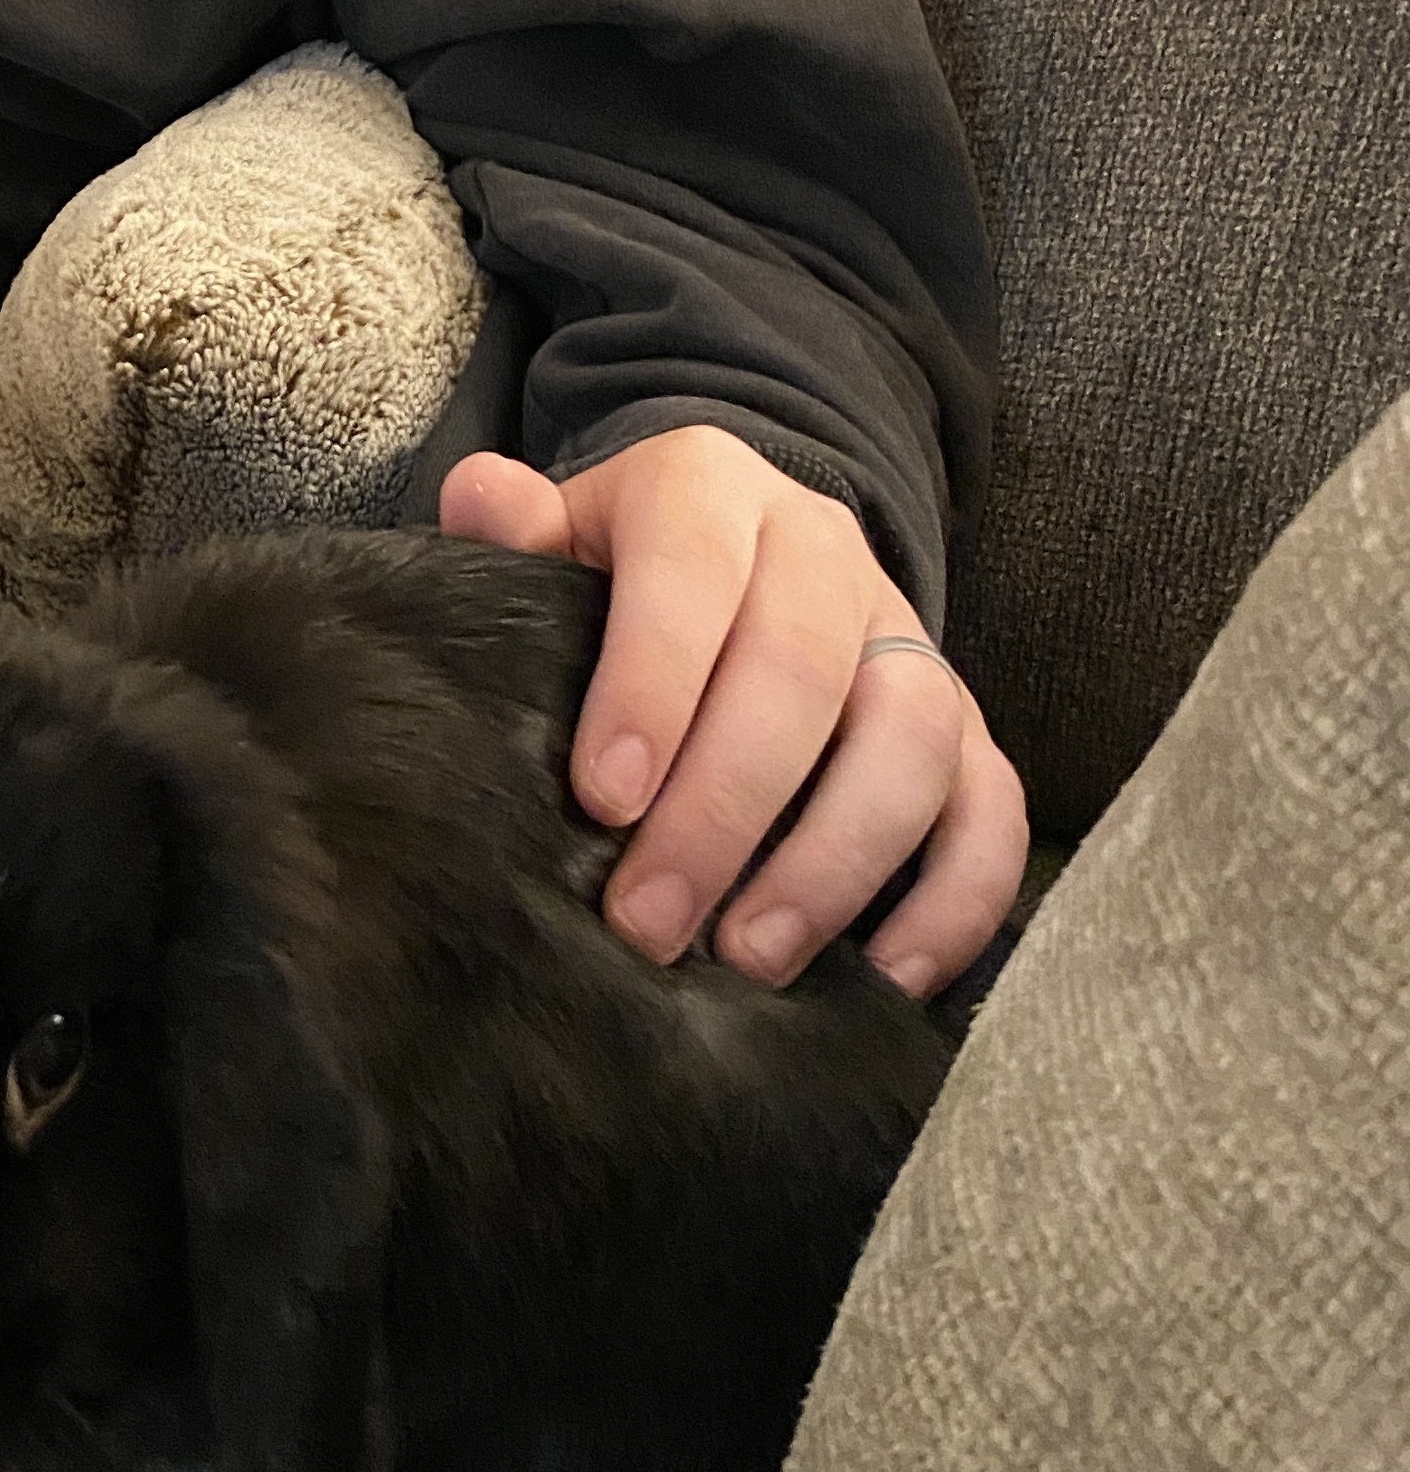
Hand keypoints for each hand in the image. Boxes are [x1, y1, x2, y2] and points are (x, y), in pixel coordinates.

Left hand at [438, 427, 1025, 996]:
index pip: (692, 573)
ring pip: (912, 737)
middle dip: (722, 811)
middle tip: (649, 923)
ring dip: (834, 860)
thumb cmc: (607, 588)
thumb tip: (482, 498)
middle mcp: (824, 554)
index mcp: (710, 494)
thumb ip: (514, 534)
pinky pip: (990, 808)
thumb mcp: (555, 546)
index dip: (652, 684)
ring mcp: (905, 642)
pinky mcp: (964, 728)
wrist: (726, 569)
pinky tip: (885, 977)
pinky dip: (955, 897)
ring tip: (751, 958)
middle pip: (801, 672)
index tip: (603, 800)